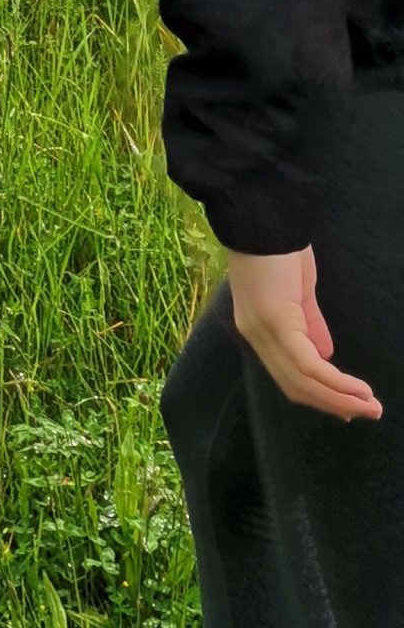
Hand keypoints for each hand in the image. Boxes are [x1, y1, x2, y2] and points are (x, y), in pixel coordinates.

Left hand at [230, 247, 382, 420]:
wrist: (262, 215)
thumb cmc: (278, 246)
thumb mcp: (298, 290)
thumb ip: (309, 323)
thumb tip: (326, 354)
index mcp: (258, 328)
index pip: (287, 376)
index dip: (318, 395)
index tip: (347, 408)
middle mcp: (255, 336)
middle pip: (294, 386)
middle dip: (333, 404)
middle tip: (367, 412)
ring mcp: (263, 330)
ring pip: (302, 381)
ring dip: (340, 399)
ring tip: (370, 407)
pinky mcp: (276, 322)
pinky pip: (308, 364)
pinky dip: (334, 382)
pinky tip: (357, 389)